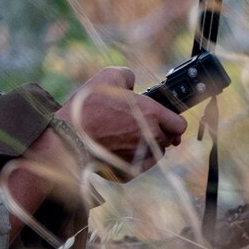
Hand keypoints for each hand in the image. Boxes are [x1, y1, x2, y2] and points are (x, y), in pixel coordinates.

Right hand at [62, 67, 186, 178]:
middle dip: (158, 131)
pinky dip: (135, 157)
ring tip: (127, 135)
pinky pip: (141, 165)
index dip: (172, 120)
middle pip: (168, 138)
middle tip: (140, 124)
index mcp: (151, 114)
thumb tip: (132, 84)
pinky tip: (121, 148)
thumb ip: (128, 76)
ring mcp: (141, 157)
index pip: (179, 124)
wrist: (69, 137)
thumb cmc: (88, 106)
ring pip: (155, 152)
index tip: (163, 118)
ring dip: (148, 144)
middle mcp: (151, 137)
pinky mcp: (129, 172)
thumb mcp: (108, 76)